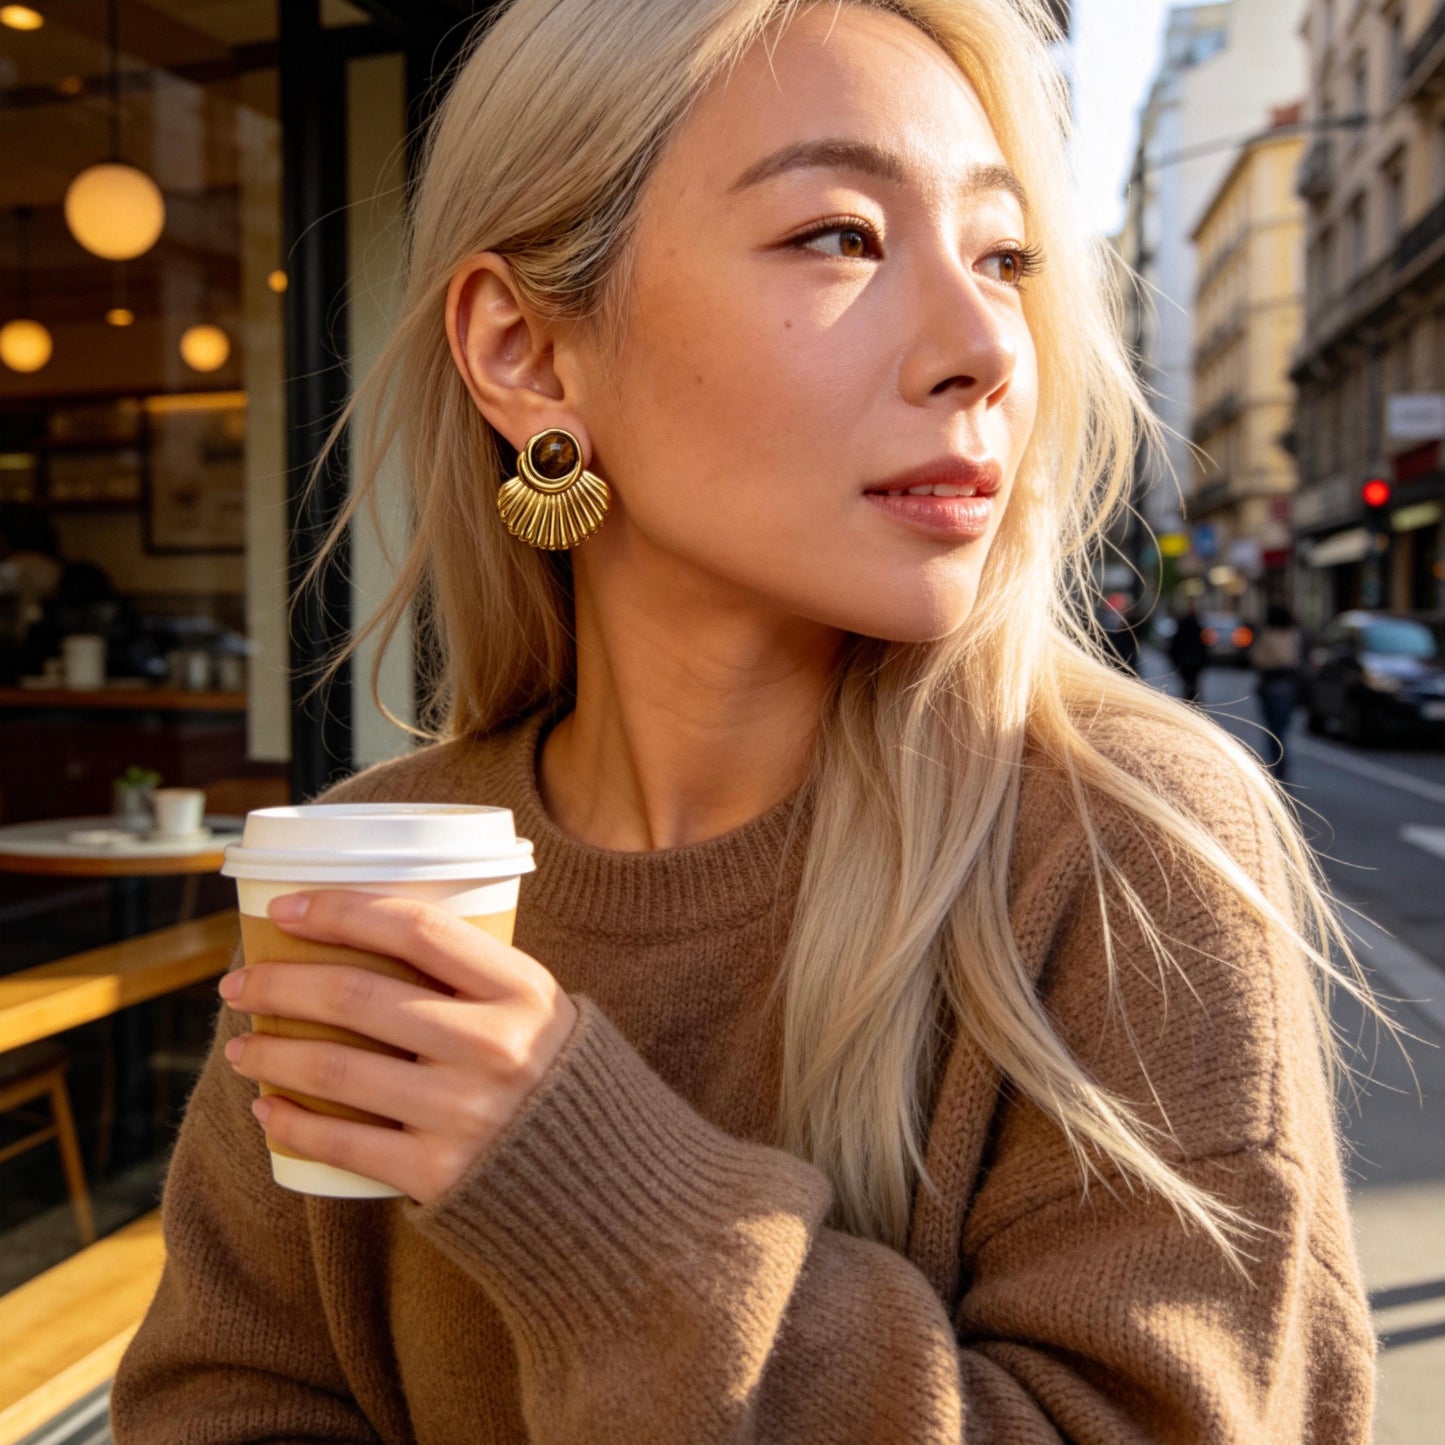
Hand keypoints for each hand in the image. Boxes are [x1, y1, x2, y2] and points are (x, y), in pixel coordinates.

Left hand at [219, 890, 577, 1206]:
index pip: (415, 928)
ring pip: (336, 1067)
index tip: (286, 909)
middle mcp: (493, 1045)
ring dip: (272, 1052)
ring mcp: (463, 1111)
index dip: (341, 911)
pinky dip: (291, 1122)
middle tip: (240, 983)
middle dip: (280, 983)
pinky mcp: (438, 1173)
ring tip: (242, 1046)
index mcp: (520, 988)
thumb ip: (471, 976)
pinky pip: (342, 1142)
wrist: (604, 1182)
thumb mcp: (535, 1008)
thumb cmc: (551, 1077)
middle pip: (358, 996)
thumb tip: (363, 937)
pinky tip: (266, 1108)